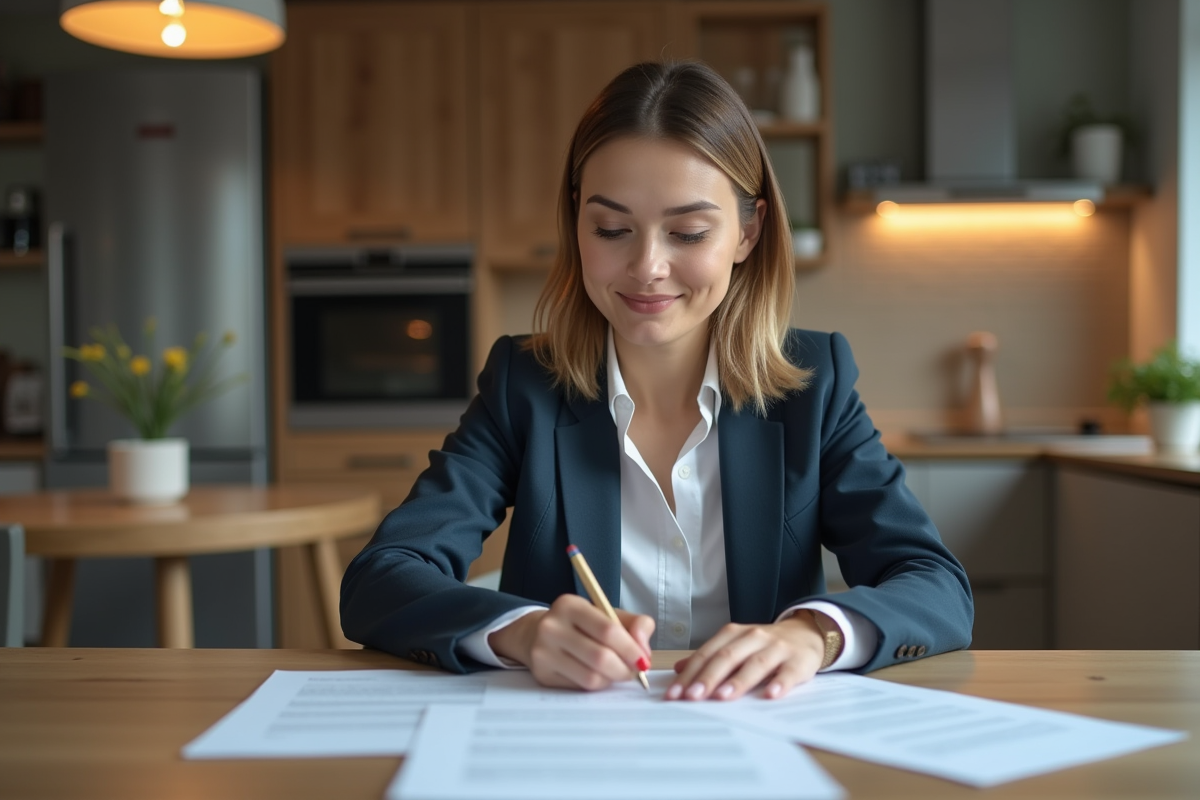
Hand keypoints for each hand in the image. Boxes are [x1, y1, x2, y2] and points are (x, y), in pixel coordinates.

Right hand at [488, 594, 654, 690]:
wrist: (536, 634)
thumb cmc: (580, 625)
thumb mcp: (606, 614)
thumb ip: (634, 625)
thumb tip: (644, 650)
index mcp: (570, 605)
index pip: (608, 630)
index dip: (631, 649)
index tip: (643, 660)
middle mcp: (552, 626)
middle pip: (600, 657)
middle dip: (625, 669)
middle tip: (635, 672)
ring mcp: (543, 652)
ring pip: (592, 677)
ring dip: (612, 679)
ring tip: (616, 672)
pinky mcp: (542, 674)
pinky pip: (581, 687)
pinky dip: (597, 685)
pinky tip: (598, 675)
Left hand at [667, 611, 826, 700]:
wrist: (805, 634)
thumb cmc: (764, 646)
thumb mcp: (736, 646)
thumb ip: (710, 657)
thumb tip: (679, 670)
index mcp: (734, 633)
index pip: (708, 654)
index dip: (690, 673)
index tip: (674, 694)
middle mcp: (754, 637)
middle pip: (728, 657)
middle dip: (708, 677)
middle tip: (692, 697)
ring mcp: (777, 648)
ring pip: (755, 663)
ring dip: (738, 681)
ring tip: (722, 697)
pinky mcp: (799, 661)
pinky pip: (789, 673)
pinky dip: (780, 683)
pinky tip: (771, 695)